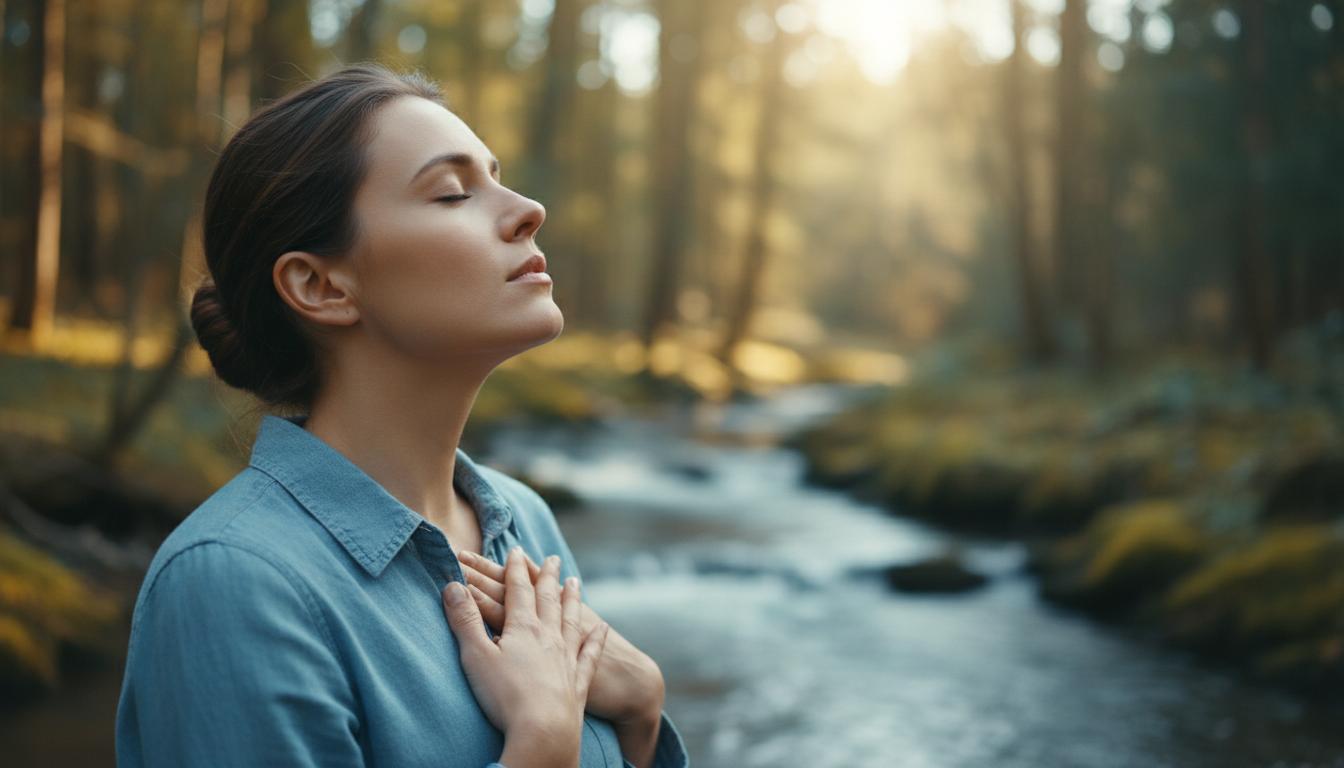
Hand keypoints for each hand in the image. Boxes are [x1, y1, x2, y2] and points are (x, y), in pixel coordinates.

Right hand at [456, 550, 665, 728]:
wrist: (544, 732)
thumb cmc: (505, 696)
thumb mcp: (476, 655)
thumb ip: (465, 620)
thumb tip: (452, 585)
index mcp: (524, 628)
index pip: (519, 591)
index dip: (515, 570)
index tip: (516, 550)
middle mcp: (550, 637)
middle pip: (549, 599)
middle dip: (547, 577)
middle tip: (552, 558)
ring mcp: (567, 658)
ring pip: (571, 620)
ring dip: (572, 599)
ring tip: (576, 582)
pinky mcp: (578, 682)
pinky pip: (590, 654)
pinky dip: (596, 639)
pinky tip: (602, 628)